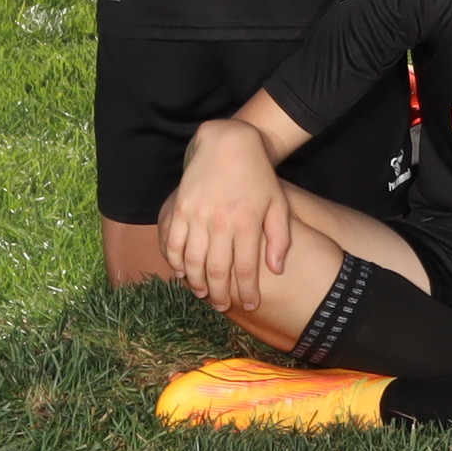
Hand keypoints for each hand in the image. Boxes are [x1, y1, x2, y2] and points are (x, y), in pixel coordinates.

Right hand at [160, 120, 288, 313]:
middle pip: (217, 270)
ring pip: (192, 261)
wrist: (229, 143)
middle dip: (219, 294)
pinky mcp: (179, 208)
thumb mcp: (278, 204)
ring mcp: (197, 215)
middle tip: (221, 307)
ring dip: (196, 282)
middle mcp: (221, 222)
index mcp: (247, 222)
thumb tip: (275, 270)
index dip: (247, 291)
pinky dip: (174, 261)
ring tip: (202, 294)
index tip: (250, 306)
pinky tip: (181, 272)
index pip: (246, 268)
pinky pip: (172, 242)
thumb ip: (279, 238)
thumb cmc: (258, 177)